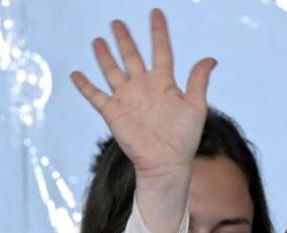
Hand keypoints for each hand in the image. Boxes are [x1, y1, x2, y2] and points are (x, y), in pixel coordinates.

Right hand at [71, 9, 215, 232]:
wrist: (165, 163)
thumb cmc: (184, 138)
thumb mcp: (196, 107)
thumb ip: (199, 81)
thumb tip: (211, 59)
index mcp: (164, 83)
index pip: (161, 50)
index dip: (158, 31)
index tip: (156, 12)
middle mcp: (144, 87)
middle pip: (132, 56)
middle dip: (125, 39)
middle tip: (117, 22)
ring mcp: (127, 98)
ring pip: (112, 71)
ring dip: (105, 56)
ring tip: (98, 40)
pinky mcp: (113, 112)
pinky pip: (95, 95)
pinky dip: (85, 85)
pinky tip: (76, 74)